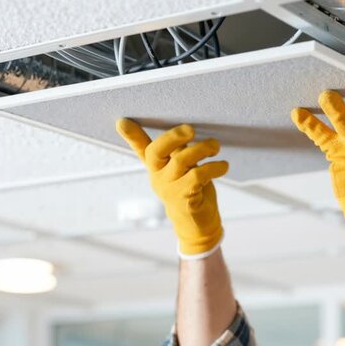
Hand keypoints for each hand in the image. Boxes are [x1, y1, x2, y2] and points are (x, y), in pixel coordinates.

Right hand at [116, 119, 227, 257]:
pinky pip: (198, 176)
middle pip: (157, 151)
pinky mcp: (184, 198)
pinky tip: (223, 166)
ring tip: (215, 147)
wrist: (196, 224)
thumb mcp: (182, 168)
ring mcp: (169, 188)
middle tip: (191, 129)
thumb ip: (179, 151)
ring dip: (202, 149)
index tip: (122, 121)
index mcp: (156, 166)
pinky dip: (214, 168)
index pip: (140, 148)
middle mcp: (158, 176)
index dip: (132, 136)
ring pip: (182, 160)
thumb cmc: (190, 189)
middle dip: (173, 136)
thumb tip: (186, 130)